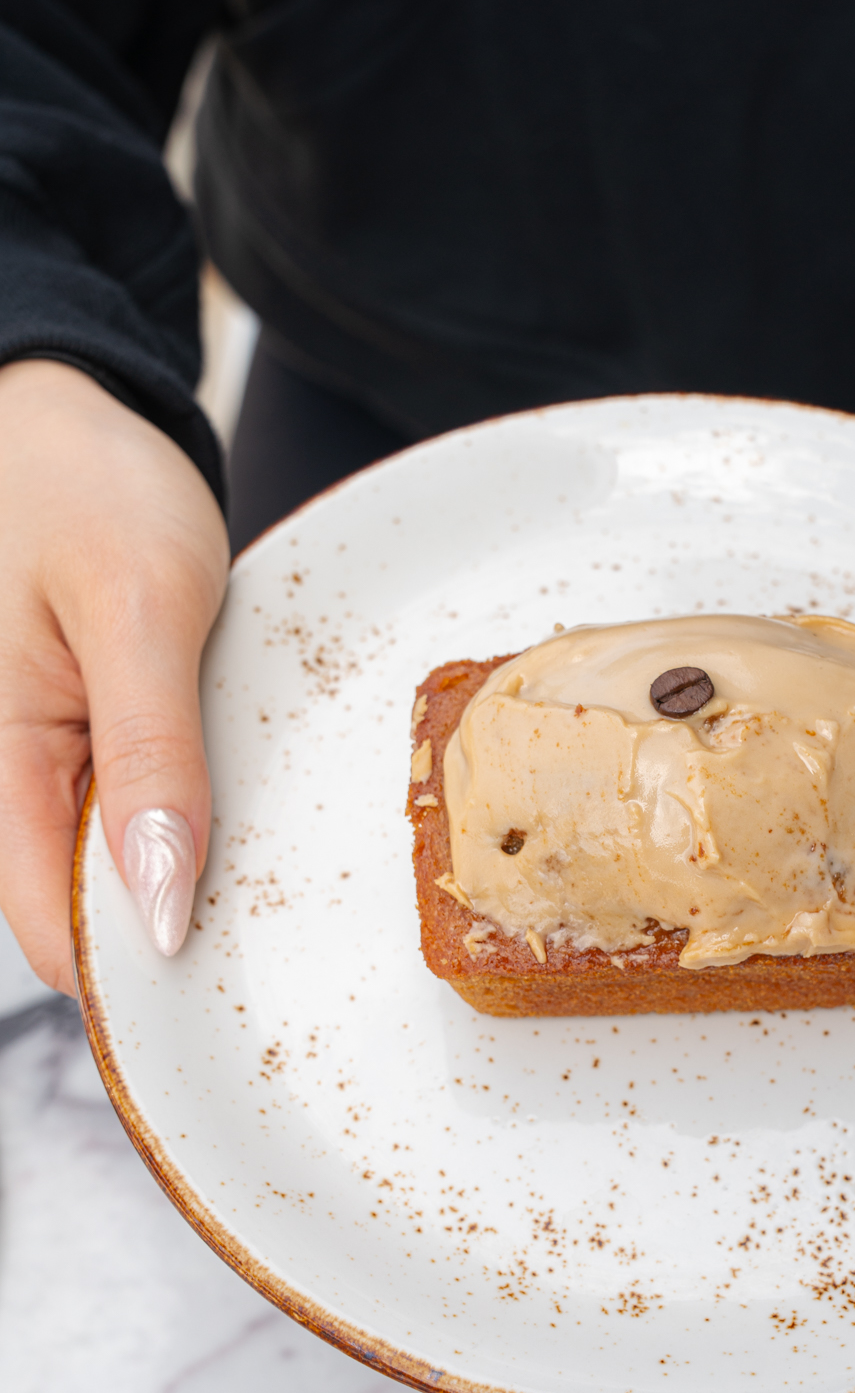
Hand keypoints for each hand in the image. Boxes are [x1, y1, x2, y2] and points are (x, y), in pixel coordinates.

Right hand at [0, 361, 227, 993]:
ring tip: (278, 859)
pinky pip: (134, 814)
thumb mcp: (139, 612)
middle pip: (89, 915)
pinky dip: (191, 820)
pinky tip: (245, 802)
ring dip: (192, 872)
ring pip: (117, 870)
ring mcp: (45, 765)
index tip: (245, 977)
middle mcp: (10, 781)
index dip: (144, 973)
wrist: (73, 415)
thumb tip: (160, 909)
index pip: (55, 936)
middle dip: (182, 927)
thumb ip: (151, 757)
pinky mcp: (84, 742)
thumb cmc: (91, 488)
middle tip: (289, 920)